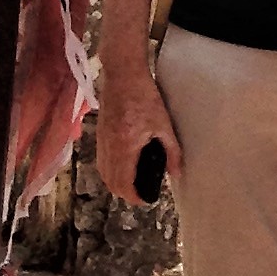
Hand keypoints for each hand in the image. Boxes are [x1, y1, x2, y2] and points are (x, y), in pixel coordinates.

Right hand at [95, 64, 178, 206]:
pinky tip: (121, 166)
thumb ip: (171, 151)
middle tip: (141, 193)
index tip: (146, 199)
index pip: (124, 184)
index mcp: (126, 148)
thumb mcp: (164, 124)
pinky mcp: (99, 134)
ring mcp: (102, 142)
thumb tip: (176, 173)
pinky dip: (109, 170)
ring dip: (116, 183)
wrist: (123, 76)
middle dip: (125, 193)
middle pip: (112, 183)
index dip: (135, 197)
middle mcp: (110, 148)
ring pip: (104, 174)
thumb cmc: (145, 97)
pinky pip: (100, 161)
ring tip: (132, 183)